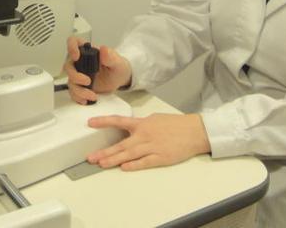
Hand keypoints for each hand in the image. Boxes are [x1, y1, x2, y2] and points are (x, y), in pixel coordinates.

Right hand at [64, 37, 131, 104]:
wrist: (120, 79)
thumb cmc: (118, 66)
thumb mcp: (118, 61)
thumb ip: (111, 56)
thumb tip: (104, 49)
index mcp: (88, 51)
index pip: (74, 42)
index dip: (71, 47)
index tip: (76, 56)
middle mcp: (81, 62)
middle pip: (68, 66)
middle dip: (75, 76)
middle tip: (87, 81)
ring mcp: (79, 74)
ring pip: (70, 81)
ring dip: (79, 90)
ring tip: (92, 95)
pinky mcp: (80, 86)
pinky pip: (73, 92)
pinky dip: (78, 97)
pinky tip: (87, 99)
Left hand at [86, 113, 210, 170]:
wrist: (195, 131)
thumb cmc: (176, 124)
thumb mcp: (155, 119)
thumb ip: (141, 125)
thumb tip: (130, 129)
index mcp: (142, 123)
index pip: (119, 121)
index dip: (103, 122)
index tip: (90, 123)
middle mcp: (144, 135)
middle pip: (121, 145)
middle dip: (105, 152)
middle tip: (92, 157)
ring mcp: (152, 147)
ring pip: (129, 155)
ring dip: (114, 160)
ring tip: (102, 164)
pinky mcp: (160, 157)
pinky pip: (144, 162)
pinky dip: (134, 165)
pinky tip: (124, 168)